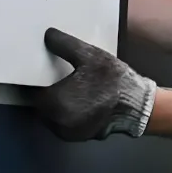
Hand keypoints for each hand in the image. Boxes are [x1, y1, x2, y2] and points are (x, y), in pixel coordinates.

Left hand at [33, 27, 156, 141]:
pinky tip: (83, 101)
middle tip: (65, 79)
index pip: (34, 91)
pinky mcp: (80, 137)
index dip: (39, 80)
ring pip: (54, 115)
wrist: (138, 106)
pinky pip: (66, 123)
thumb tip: (48, 35)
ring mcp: (68, 133)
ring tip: (75, 89)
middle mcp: (56, 122)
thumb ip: (65, 45)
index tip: (48, 72)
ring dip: (60, 104)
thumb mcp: (90, 56)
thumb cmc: (112, 81)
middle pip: (43, 104)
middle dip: (51, 92)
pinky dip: (70, 113)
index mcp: (54, 103)